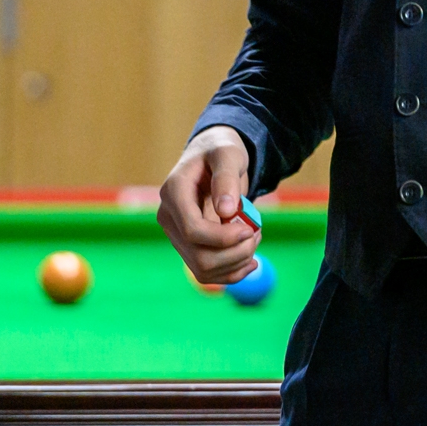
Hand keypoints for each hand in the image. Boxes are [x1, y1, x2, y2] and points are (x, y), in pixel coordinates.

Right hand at [158, 126, 260, 284]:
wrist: (212, 159)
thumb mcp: (228, 154)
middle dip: (235, 253)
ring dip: (236, 263)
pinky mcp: (188, 246)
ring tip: (255, 238)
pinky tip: (250, 261)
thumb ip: (226, 178)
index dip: (223, 238)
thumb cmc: (220, 152)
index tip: (249, 229)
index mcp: (174, 192)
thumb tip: (227, 211)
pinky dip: (231, 273)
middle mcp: (169, 217)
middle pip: (198, 256)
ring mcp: (176, 235)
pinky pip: (206, 273)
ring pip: (203, 269)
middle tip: (257, 233)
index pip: (192, 230)